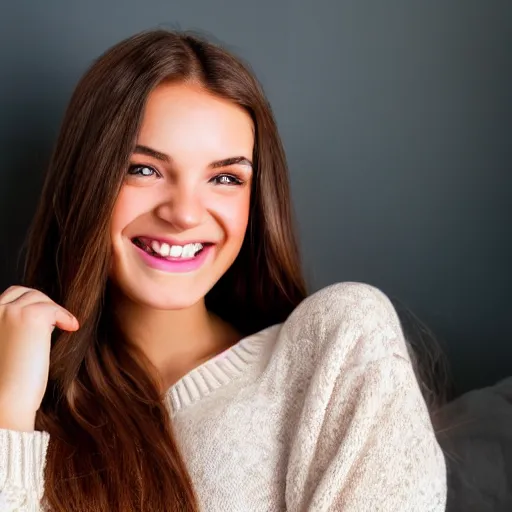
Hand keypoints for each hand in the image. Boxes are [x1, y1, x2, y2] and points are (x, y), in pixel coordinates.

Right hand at [0, 286, 78, 430]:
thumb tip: (39, 317)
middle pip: (23, 292)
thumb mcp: (3, 347)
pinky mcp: (31, 317)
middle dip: (41, 303)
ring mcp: (10, 311)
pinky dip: (65, 316)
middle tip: (55, 322)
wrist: (6, 400)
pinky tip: (71, 328)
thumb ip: (10, 330)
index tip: (43, 320)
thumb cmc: (6, 383)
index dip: (27, 305)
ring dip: (52, 311)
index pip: (8, 297)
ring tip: (60, 328)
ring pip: (39, 298)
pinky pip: (54, 308)